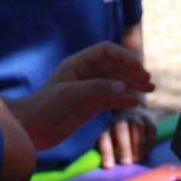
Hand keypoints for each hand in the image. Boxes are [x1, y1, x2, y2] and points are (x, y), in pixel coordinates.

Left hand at [7, 41, 151, 149]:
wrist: (30, 129)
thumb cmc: (45, 108)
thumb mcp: (71, 95)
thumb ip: (98, 88)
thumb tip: (123, 86)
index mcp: (78, 64)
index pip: (106, 51)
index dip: (124, 56)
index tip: (139, 68)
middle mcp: (84, 75)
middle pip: (114, 66)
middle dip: (132, 71)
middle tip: (149, 81)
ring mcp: (87, 91)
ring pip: (115, 83)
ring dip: (132, 85)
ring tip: (149, 90)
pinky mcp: (88, 106)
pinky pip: (110, 99)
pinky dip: (124, 99)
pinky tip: (136, 103)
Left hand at [97, 107, 156, 167]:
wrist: (134, 116)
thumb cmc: (120, 139)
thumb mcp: (112, 145)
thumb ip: (109, 155)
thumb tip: (108, 167)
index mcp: (109, 129)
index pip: (104, 138)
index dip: (105, 152)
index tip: (108, 166)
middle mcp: (121, 121)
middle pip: (121, 129)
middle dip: (123, 147)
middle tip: (126, 163)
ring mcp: (136, 118)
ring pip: (137, 127)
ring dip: (137, 145)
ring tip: (137, 160)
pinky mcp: (149, 120)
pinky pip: (150, 129)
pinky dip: (149, 143)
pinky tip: (146, 153)